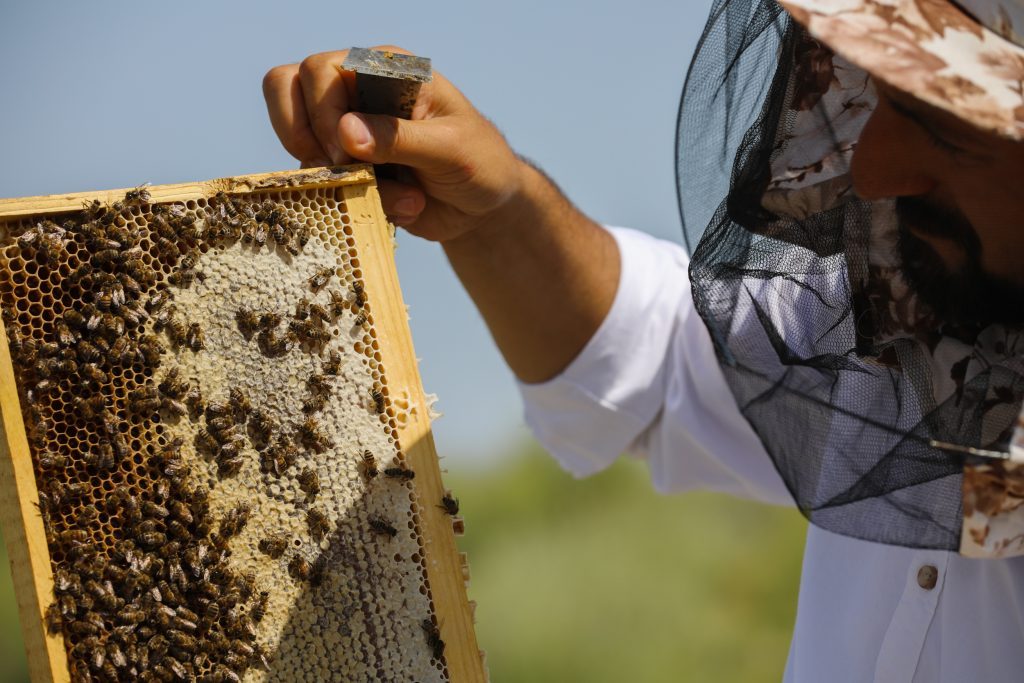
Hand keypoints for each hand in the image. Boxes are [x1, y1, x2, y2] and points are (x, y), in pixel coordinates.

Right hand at [262, 46, 526, 241]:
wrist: (485, 208)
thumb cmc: (479, 162)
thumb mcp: (451, 148)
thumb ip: (400, 138)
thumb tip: (344, 133)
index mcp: (385, 70)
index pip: (319, 69)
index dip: (321, 111)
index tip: (345, 150)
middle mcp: (357, 94)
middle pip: (286, 89)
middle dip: (305, 137)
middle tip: (338, 167)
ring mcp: (346, 133)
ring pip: (297, 142)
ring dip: (336, 178)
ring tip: (390, 194)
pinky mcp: (347, 171)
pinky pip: (320, 184)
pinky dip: (354, 202)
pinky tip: (403, 207)